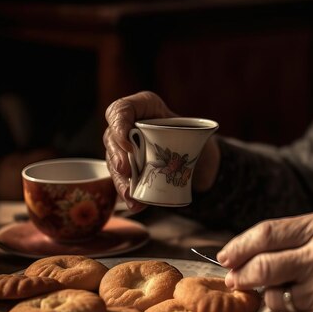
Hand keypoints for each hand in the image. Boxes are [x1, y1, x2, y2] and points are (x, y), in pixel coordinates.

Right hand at [103, 91, 220, 211]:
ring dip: (121, 181)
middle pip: (112, 138)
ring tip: (129, 195)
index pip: (120, 109)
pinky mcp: (130, 169)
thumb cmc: (196, 136)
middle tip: (124, 170)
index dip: (119, 124)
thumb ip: (194, 135)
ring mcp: (126, 148)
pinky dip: (130, 194)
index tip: (127, 141)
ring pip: (114, 163)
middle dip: (116, 156)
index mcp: (144, 107)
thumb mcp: (197, 129)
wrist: (199, 158)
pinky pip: (124, 180)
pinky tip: (136, 204)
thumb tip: (191, 148)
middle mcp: (129, 125)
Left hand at [217, 210, 312, 311]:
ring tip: (292, 290)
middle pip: (263, 267)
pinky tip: (312, 305)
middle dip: (242, 275)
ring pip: (274, 297)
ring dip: (272, 296)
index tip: (226, 256)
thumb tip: (241, 257)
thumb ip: (293, 237)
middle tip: (235, 279)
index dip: (239, 246)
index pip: (268, 233)